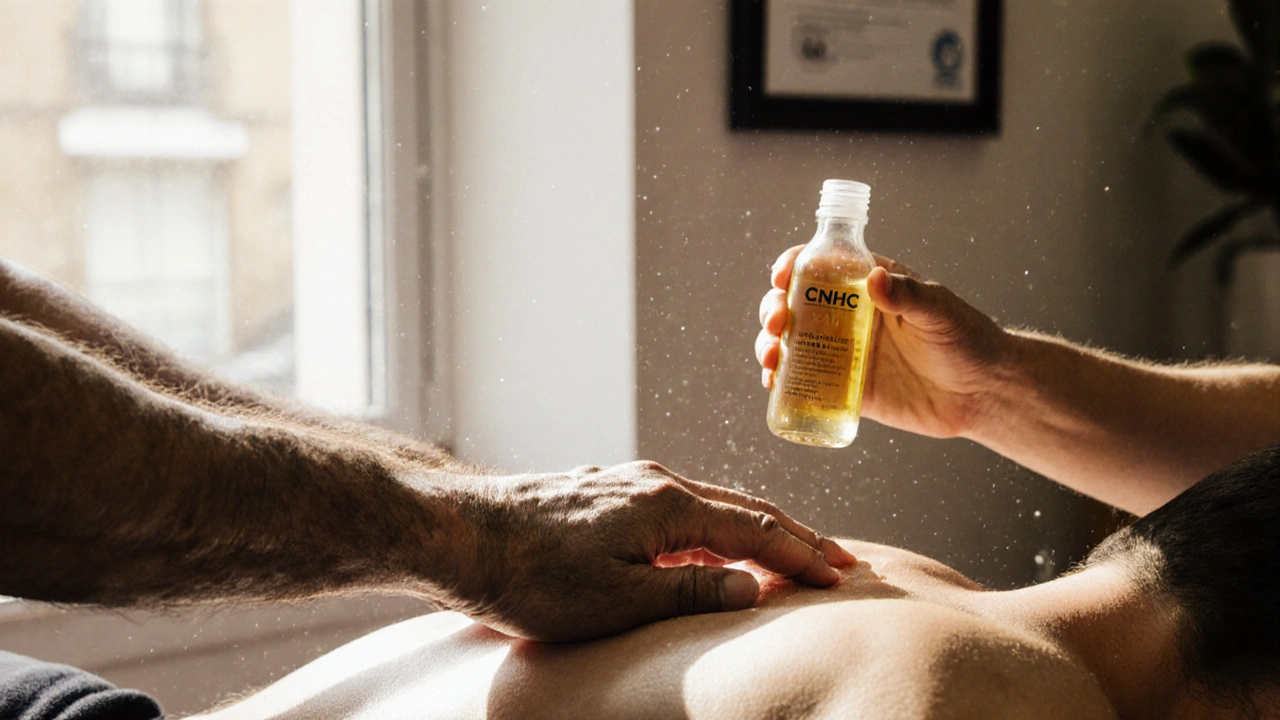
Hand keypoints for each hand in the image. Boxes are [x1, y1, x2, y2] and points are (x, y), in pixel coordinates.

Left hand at [436, 461, 856, 641]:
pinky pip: (677, 510)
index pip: (757, 527)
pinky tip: (711, 550)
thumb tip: (752, 588)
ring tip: (788, 555)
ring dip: (754, 531)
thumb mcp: (618, 600)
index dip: (803, 553)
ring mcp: (627, 483)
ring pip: (709, 505)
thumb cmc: (532, 576)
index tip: (844, 575)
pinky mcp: (603, 494)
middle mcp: (654, 482)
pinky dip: (713, 530)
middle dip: (794, 535)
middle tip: (839, 560)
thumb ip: (690, 592)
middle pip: (743, 507)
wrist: (458, 534)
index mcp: (668, 505)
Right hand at [756, 247, 1007, 437]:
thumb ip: (909, 295)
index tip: (781, 275)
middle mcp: (848, 315)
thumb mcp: (939, 311)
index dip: (793, 264)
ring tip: (770, 356)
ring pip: (791, 343)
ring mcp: (843, 351)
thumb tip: (875, 277)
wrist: (981, 393)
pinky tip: (773, 383)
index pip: (821, 264)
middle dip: (773, 309)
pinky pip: (803, 382)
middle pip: (794, 303)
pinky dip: (781, 381)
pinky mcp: (845, 387)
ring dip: (769, 345)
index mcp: (867, 284)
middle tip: (776, 323)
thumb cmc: (967, 340)